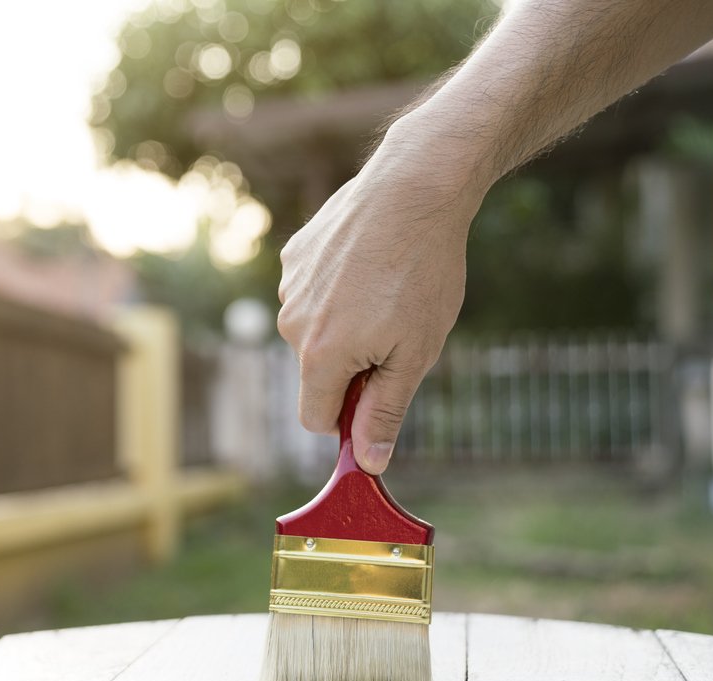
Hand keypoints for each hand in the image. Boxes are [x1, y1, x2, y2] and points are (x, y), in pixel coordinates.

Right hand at [276, 123, 482, 473]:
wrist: (413, 187)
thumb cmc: (422, 272)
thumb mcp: (415, 352)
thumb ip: (385, 410)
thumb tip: (367, 461)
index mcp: (319, 356)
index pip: (316, 419)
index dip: (350, 418)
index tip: (381, 396)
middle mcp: (292, 324)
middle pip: (316, 373)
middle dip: (351, 366)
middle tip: (399, 331)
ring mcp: (290, 286)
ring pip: (315, 331)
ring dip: (346, 326)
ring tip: (388, 289)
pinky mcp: (295, 255)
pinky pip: (313, 292)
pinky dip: (339, 289)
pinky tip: (371, 262)